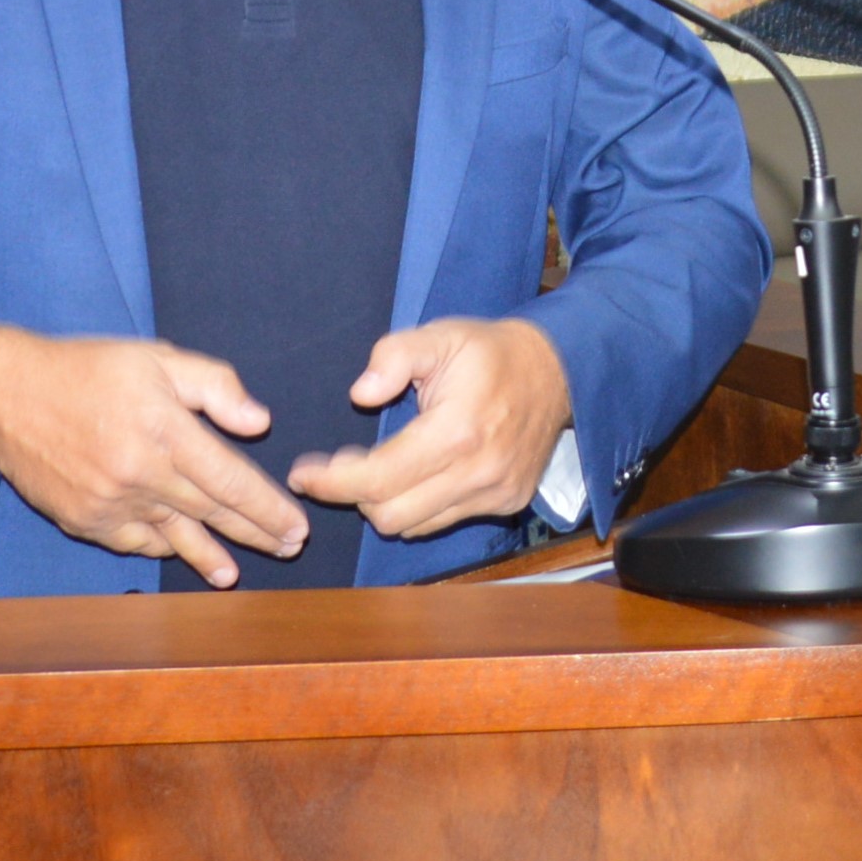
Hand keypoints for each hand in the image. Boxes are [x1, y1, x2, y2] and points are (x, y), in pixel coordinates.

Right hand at [0, 323, 307, 586]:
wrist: (5, 396)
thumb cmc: (85, 370)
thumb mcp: (155, 358)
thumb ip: (213, 385)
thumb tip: (258, 421)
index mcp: (164, 429)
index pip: (231, 480)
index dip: (268, 507)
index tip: (296, 523)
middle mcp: (141, 473)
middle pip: (211, 513)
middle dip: (255, 533)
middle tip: (288, 547)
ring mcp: (111, 503)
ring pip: (175, 536)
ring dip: (210, 556)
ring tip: (235, 575)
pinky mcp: (85, 521)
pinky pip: (134, 542)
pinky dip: (160, 548)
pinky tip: (176, 553)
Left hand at [286, 318, 570, 540]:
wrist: (558, 371)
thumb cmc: (488, 351)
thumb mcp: (438, 334)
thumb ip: (393, 357)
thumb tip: (359, 394)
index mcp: (457, 431)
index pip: (379, 478)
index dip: (332, 481)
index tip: (303, 474)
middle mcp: (478, 473)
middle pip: (390, 514)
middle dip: (352, 494)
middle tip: (337, 465)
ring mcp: (495, 494)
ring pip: (414, 526)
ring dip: (384, 502)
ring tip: (373, 467)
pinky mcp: (506, 504)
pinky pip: (441, 521)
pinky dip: (417, 506)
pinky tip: (412, 475)